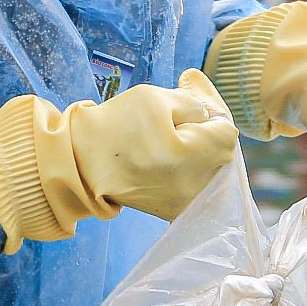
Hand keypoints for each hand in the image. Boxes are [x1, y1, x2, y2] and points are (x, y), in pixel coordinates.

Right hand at [0, 71, 239, 251]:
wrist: (80, 165)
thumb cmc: (114, 127)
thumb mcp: (154, 98)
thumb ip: (193, 101)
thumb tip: (211, 112)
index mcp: (189, 158)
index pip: (226, 130)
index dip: (210, 108)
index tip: (188, 95)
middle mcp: (194, 187)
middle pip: (223, 150)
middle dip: (207, 126)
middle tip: (181, 109)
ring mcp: (186, 203)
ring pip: (214, 166)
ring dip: (202, 145)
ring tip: (174, 130)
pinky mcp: (176, 210)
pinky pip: (200, 182)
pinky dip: (193, 164)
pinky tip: (173, 150)